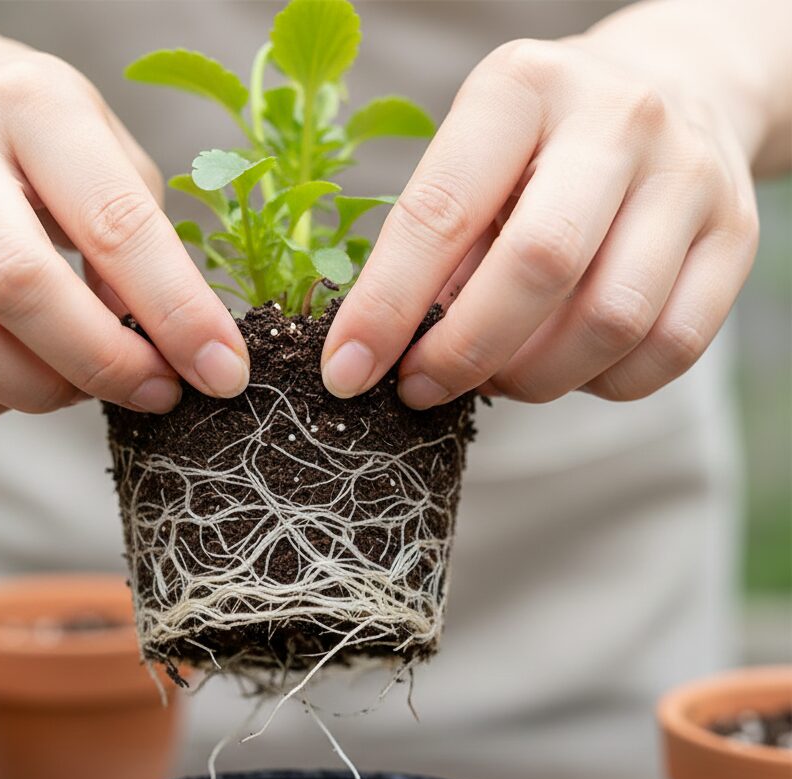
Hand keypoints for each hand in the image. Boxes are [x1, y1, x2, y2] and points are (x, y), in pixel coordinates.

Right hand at [0, 44, 247, 420]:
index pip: (113, 225)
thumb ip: (143, 241)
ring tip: (87, 384)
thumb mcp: (105, 151)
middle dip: (106, 364)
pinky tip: (23, 381)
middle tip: (157, 391)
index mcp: (29, 105)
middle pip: (18, 288)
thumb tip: (171, 346)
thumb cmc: (33, 134)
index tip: (224, 373)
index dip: (178, 314)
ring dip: (41, 391)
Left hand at [322, 33, 759, 406]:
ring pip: (611, 320)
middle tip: (421, 388)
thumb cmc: (540, 146)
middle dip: (464, 352)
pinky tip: (566, 368)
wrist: (675, 88)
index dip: (385, 308)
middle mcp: (617, 120)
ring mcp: (690, 177)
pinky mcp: (736, 237)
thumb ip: (434, 248)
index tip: (344, 374)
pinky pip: (669, 350)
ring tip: (496, 375)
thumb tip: (383, 353)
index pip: (441, 213)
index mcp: (522, 89)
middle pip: (539, 267)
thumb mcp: (474, 162)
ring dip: (535, 377)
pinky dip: (602, 385)